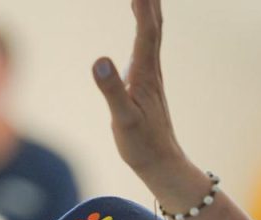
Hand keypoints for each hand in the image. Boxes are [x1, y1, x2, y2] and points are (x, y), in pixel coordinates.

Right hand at [91, 0, 186, 180]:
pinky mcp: (147, 87)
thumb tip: (99, 60)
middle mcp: (151, 72)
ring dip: (148, 14)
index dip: (143, 6)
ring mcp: (150, 79)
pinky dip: (144, 33)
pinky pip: (147, 51)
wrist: (161, 162)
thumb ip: (111, 89)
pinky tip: (140, 35)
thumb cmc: (142, 144)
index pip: (146, 32)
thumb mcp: (122, 118)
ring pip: (152, 38)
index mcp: (145, 75)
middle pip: (153, 28)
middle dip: (148, 3)